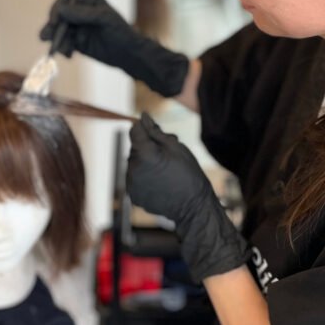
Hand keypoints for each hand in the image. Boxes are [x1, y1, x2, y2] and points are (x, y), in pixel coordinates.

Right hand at [39, 0, 189, 97]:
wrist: (129, 55)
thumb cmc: (120, 32)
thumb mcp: (103, 19)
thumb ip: (82, 14)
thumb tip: (61, 10)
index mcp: (89, 2)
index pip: (66, 0)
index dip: (58, 8)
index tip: (55, 21)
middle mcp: (81, 13)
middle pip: (60, 16)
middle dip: (52, 27)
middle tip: (45, 37)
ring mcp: (78, 28)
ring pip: (60, 31)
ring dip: (56, 40)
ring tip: (57, 50)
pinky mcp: (77, 43)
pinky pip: (65, 43)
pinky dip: (64, 49)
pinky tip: (69, 55)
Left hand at [127, 113, 250, 281]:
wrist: (193, 207)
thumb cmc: (189, 174)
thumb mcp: (176, 147)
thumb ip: (155, 131)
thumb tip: (142, 116)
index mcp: (145, 155)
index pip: (134, 131)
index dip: (143, 128)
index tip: (152, 131)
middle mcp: (134, 169)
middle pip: (134, 148)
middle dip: (147, 147)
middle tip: (167, 156)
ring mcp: (132, 184)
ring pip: (134, 163)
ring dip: (144, 162)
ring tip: (165, 171)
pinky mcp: (134, 195)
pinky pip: (135, 178)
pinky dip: (144, 176)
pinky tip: (160, 182)